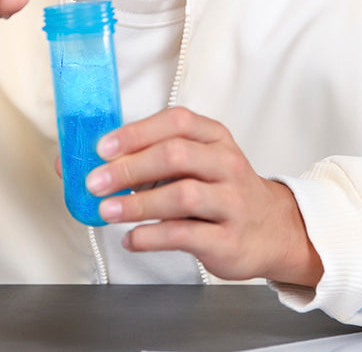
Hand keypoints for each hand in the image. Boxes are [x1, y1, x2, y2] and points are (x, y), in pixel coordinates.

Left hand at [85, 107, 322, 286]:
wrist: (273, 230)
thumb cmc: (221, 189)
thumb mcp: (196, 161)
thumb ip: (149, 157)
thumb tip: (88, 163)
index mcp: (214, 137)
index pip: (176, 122)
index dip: (137, 132)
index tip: (103, 147)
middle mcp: (227, 164)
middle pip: (176, 155)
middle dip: (130, 167)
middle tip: (96, 181)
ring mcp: (232, 202)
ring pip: (182, 195)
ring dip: (137, 203)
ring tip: (107, 210)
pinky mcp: (229, 239)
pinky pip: (184, 236)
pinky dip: (151, 237)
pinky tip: (131, 238)